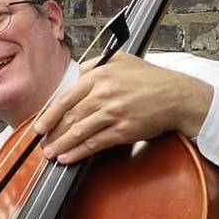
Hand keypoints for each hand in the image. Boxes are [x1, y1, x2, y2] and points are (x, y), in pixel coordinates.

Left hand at [34, 52, 212, 164]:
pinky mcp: (124, 130)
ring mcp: (113, 113)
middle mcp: (103, 94)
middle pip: (68, 117)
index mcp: (98, 77)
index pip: (64, 98)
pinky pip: (95, 143)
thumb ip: (94, 65)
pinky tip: (68, 157)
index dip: (48, 115)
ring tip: (50, 154)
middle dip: (52, 133)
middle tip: (42, 143)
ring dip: (61, 145)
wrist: (178, 96)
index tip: (39, 126)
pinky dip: (79, 152)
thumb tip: (75, 76)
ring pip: (79, 132)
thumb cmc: (150, 79)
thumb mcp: (120, 60)